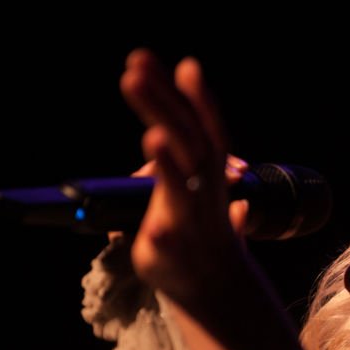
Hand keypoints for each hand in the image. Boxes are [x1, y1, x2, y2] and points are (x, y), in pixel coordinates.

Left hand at [119, 49, 249, 311]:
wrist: (215, 283)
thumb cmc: (199, 223)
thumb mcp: (197, 177)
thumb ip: (180, 138)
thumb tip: (186, 78)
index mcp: (211, 173)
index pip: (207, 129)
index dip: (199, 99)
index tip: (187, 66)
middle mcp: (205, 193)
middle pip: (189, 145)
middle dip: (163, 108)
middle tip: (134, 72)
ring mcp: (190, 223)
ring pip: (183, 193)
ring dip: (171, 168)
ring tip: (153, 138)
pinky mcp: (169, 252)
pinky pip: (166, 244)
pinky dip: (162, 237)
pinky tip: (153, 231)